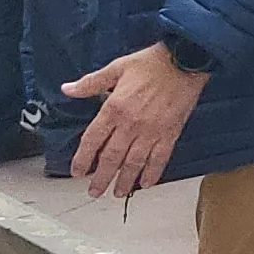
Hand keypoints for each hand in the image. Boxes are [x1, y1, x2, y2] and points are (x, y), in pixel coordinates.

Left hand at [65, 41, 209, 197]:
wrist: (185, 60)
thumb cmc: (152, 62)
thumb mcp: (116, 67)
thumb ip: (91, 83)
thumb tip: (67, 89)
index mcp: (114, 108)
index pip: (93, 140)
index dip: (83, 159)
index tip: (77, 172)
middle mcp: (131, 124)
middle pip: (111, 158)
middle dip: (101, 178)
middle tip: (94, 192)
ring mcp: (151, 131)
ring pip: (134, 163)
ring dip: (124, 181)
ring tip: (117, 193)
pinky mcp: (170, 133)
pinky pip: (159, 158)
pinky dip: (152, 173)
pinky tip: (145, 183)